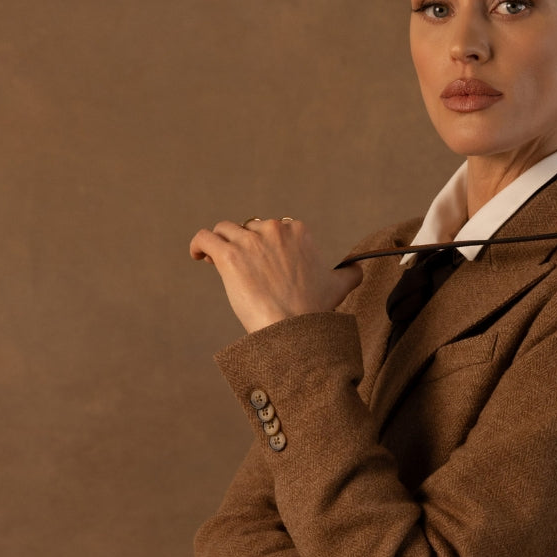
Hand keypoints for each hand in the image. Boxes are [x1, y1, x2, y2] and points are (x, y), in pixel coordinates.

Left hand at [189, 216, 362, 333]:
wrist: (293, 328)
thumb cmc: (313, 311)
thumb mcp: (338, 287)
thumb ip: (350, 273)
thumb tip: (358, 269)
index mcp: (298, 232)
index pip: (273, 228)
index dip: (263, 245)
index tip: (259, 263)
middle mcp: (274, 230)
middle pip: (248, 228)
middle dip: (243, 245)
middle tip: (239, 268)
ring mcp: (250, 241)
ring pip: (225, 230)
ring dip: (220, 244)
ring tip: (216, 263)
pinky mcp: (228, 254)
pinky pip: (205, 237)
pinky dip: (199, 244)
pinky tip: (198, 256)